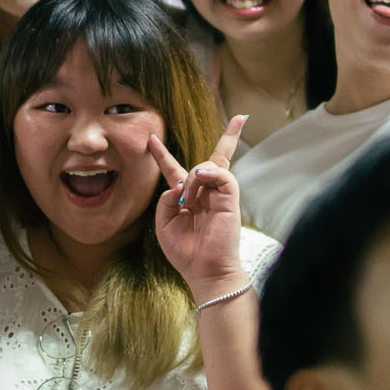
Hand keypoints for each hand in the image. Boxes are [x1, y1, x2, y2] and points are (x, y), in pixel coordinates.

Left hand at [148, 115, 248, 298]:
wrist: (205, 271)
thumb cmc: (185, 252)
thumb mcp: (163, 224)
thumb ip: (165, 199)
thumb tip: (180, 183)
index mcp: (186, 199)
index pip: (174, 169)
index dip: (162, 154)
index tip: (151, 138)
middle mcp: (204, 193)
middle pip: (211, 159)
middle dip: (228, 137)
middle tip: (238, 118)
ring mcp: (219, 194)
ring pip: (207, 166)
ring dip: (193, 178)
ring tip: (187, 200)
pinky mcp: (230, 198)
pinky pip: (222, 174)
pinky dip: (210, 173)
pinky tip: (200, 180)